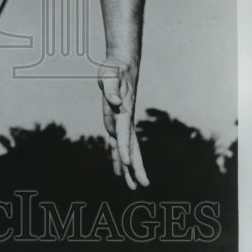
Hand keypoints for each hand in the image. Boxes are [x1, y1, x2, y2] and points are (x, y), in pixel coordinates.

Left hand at [97, 55, 148, 189]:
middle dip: (136, 166)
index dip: (124, 149)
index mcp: (123, 112)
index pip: (124, 134)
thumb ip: (110, 89)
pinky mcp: (115, 122)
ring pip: (125, 149)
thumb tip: (115, 101)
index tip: (126, 164)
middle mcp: (124, 121)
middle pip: (131, 147)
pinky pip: (116, 143)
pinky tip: (119, 169)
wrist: (121, 66)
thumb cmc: (114, 70)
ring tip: (132, 185)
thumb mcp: (109, 76)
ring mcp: (121, 123)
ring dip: (128, 167)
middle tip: (141, 185)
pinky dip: (117, 157)